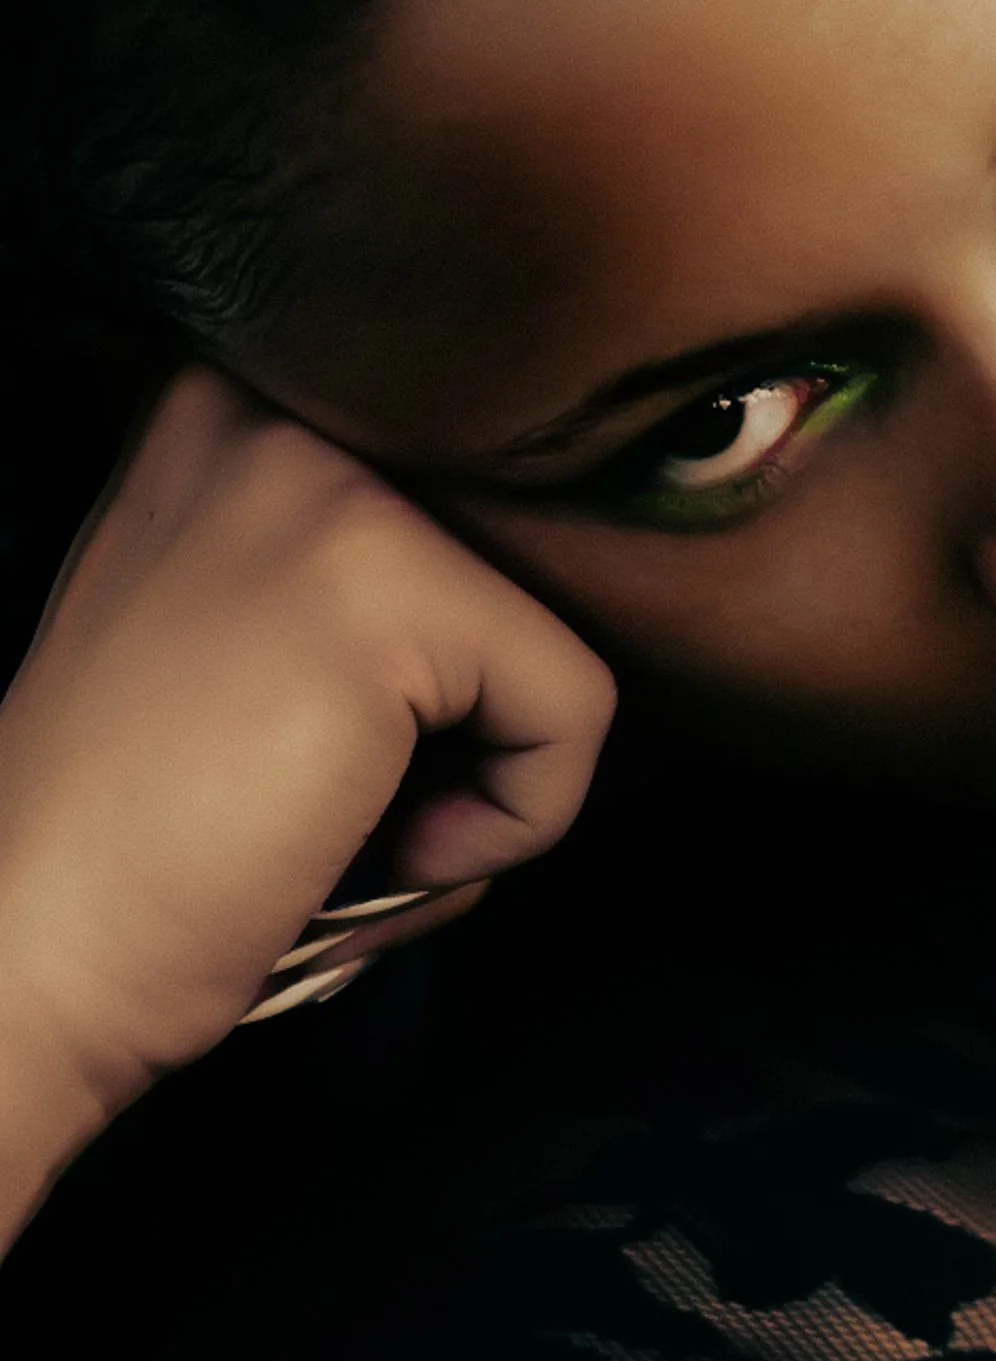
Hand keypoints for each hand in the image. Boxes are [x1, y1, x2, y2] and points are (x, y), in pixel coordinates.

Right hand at [0, 361, 613, 1118]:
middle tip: (329, 791)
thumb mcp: (236, 622)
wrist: (24, 959)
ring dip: (484, 772)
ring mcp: (326, 486)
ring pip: (557, 636)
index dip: (451, 647)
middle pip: (524, 560)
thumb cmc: (148, 834)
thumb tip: (559, 567)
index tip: (330, 727)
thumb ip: (361, 562)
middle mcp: (275, 408)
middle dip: (470, 708)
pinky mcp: (386, 592)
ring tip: (337, 817)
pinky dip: (514, 823)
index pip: (472, 491)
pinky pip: (577, 711)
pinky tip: (373, 849)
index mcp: (231, 401)